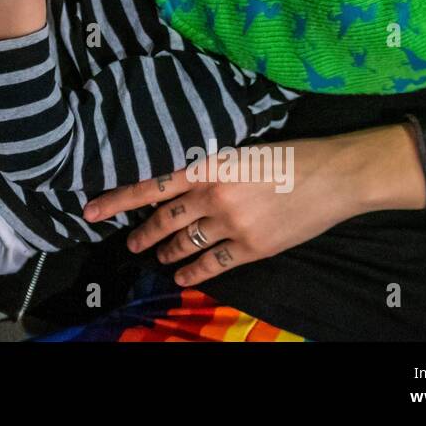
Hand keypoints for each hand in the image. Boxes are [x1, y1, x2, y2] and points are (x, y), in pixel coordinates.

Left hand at [82, 128, 413, 286]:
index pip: (151, 184)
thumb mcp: (240, 149)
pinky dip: (192, 272)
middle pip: (163, 220)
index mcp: (208, 165)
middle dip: (141, 233)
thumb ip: (208, 165)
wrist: (335, 176)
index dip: (118, 199)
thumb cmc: (290, 154)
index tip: (91, 210)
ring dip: (164, 252)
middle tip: (128, 242)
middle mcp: (213, 196)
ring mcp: (232, 225)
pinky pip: (212, 264)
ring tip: (153, 255)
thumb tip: (178, 178)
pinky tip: (181, 276)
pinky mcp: (252, 248)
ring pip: (184, 244)